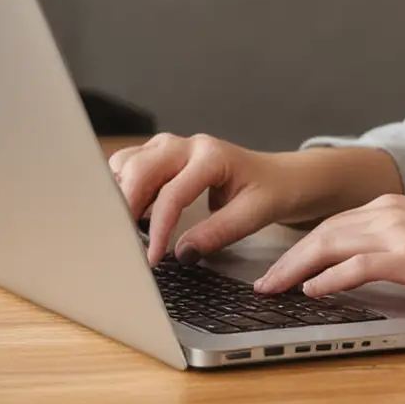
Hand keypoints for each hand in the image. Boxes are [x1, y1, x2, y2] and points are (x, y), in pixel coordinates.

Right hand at [108, 132, 402, 266]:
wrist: (284, 177)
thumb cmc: (274, 190)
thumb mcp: (255, 214)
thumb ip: (218, 233)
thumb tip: (181, 253)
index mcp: (212, 156)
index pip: (172, 192)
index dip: (158, 228)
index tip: (151, 258)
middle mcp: (188, 146)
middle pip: (140, 168)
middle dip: (124, 205)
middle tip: (120, 241)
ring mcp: (174, 148)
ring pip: (129, 161)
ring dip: (120, 192)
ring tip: (121, 227)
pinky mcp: (165, 158)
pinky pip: (132, 166)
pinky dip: (123, 187)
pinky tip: (128, 214)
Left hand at [253, 193, 404, 313]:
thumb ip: (398, 244)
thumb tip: (366, 266)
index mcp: (395, 205)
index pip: (335, 223)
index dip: (302, 246)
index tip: (280, 266)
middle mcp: (391, 210)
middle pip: (323, 231)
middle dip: (287, 257)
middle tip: (262, 282)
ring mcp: (400, 230)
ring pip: (330, 244)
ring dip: (295, 267)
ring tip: (272, 289)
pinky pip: (356, 266)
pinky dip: (328, 278)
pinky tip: (312, 292)